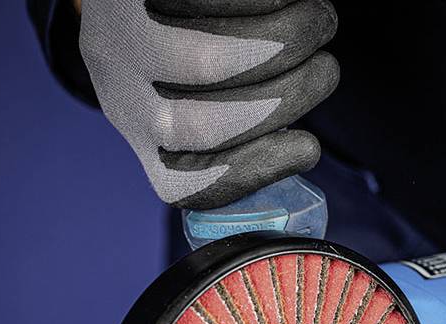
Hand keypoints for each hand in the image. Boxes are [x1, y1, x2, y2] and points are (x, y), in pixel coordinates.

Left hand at [79, 0, 338, 208]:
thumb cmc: (194, 24)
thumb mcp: (197, 82)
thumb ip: (240, 117)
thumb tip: (295, 148)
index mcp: (143, 127)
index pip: (183, 185)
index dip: (252, 175)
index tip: (310, 149)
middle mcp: (119, 87)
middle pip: (202, 127)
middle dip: (286, 101)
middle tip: (327, 70)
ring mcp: (118, 36)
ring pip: (209, 64)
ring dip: (286, 46)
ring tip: (319, 22)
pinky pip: (209, 6)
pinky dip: (265, 4)